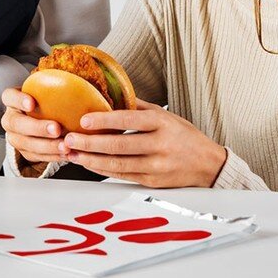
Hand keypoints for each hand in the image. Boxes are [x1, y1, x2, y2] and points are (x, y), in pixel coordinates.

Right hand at [0, 87, 63, 163]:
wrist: (39, 119)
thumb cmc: (45, 101)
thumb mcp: (46, 91)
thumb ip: (56, 86)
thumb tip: (79, 83)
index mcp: (12, 100)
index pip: (9, 97)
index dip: (18, 100)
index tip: (32, 103)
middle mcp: (10, 119)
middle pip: (16, 123)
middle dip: (36, 127)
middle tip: (56, 128)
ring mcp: (14, 137)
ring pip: (25, 143)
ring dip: (46, 146)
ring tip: (65, 145)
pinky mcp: (23, 151)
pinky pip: (35, 156)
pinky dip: (51, 156)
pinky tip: (64, 154)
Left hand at [60, 97, 227, 187]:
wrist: (208, 165)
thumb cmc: (183, 135)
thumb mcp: (164, 114)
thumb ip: (137, 106)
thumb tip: (109, 94)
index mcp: (161, 123)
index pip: (128, 120)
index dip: (105, 120)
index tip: (84, 119)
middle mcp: (160, 145)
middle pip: (119, 145)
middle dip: (90, 143)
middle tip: (69, 139)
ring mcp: (156, 166)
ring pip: (118, 165)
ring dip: (91, 159)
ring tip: (72, 153)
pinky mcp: (152, 182)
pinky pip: (122, 176)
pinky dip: (102, 170)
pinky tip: (88, 163)